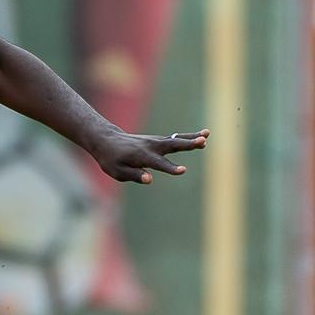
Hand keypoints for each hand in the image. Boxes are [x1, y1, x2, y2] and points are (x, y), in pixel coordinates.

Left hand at [87, 128, 207, 183]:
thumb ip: (133, 175)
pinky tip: (203, 136)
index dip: (170, 168)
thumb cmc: (111, 159)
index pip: (158, 163)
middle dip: (188, 145)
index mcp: (141, 156)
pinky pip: (175, 139)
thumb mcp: (117, 171)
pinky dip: (188, 137)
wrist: (107, 141)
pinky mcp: (158, 141)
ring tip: (207, 135)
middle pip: (172, 146)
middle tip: (203, 142)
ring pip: (176, 140)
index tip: (183, 171)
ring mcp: (155, 142)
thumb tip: (149, 179)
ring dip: (192, 138)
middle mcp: (151, 147)